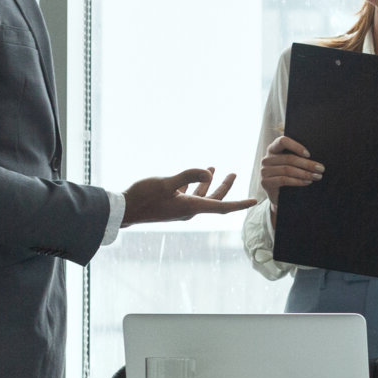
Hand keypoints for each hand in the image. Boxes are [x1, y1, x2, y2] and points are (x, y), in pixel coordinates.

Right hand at [122, 167, 258, 225]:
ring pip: (200, 196)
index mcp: (191, 207)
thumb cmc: (143, 197)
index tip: (255, 200)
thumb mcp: (166, 183)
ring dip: (208, 183)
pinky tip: (190, 176)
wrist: (122, 210)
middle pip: (214, 199)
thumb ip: (188, 175)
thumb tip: (208, 172)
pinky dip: (192, 184)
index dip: (240, 204)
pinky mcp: (169, 204)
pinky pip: (187, 195)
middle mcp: (188, 210)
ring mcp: (178, 208)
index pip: (222, 207)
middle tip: (234, 173)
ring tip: (213, 167)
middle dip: (225, 186)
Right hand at [259, 135, 320, 203]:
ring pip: (287, 169)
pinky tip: (308, 182)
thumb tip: (316, 158)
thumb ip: (299, 157)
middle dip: (307, 164)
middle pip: (289, 158)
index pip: (283, 141)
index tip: (309, 154)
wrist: (280, 196)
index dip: (296, 146)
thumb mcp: (293, 164)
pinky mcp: (265, 182)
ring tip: (317, 176)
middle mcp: (266, 158)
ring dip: (305, 173)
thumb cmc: (290, 175)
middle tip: (321, 169)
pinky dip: (298, 181)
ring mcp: (264, 171)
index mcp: (273, 149)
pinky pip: (284, 180)